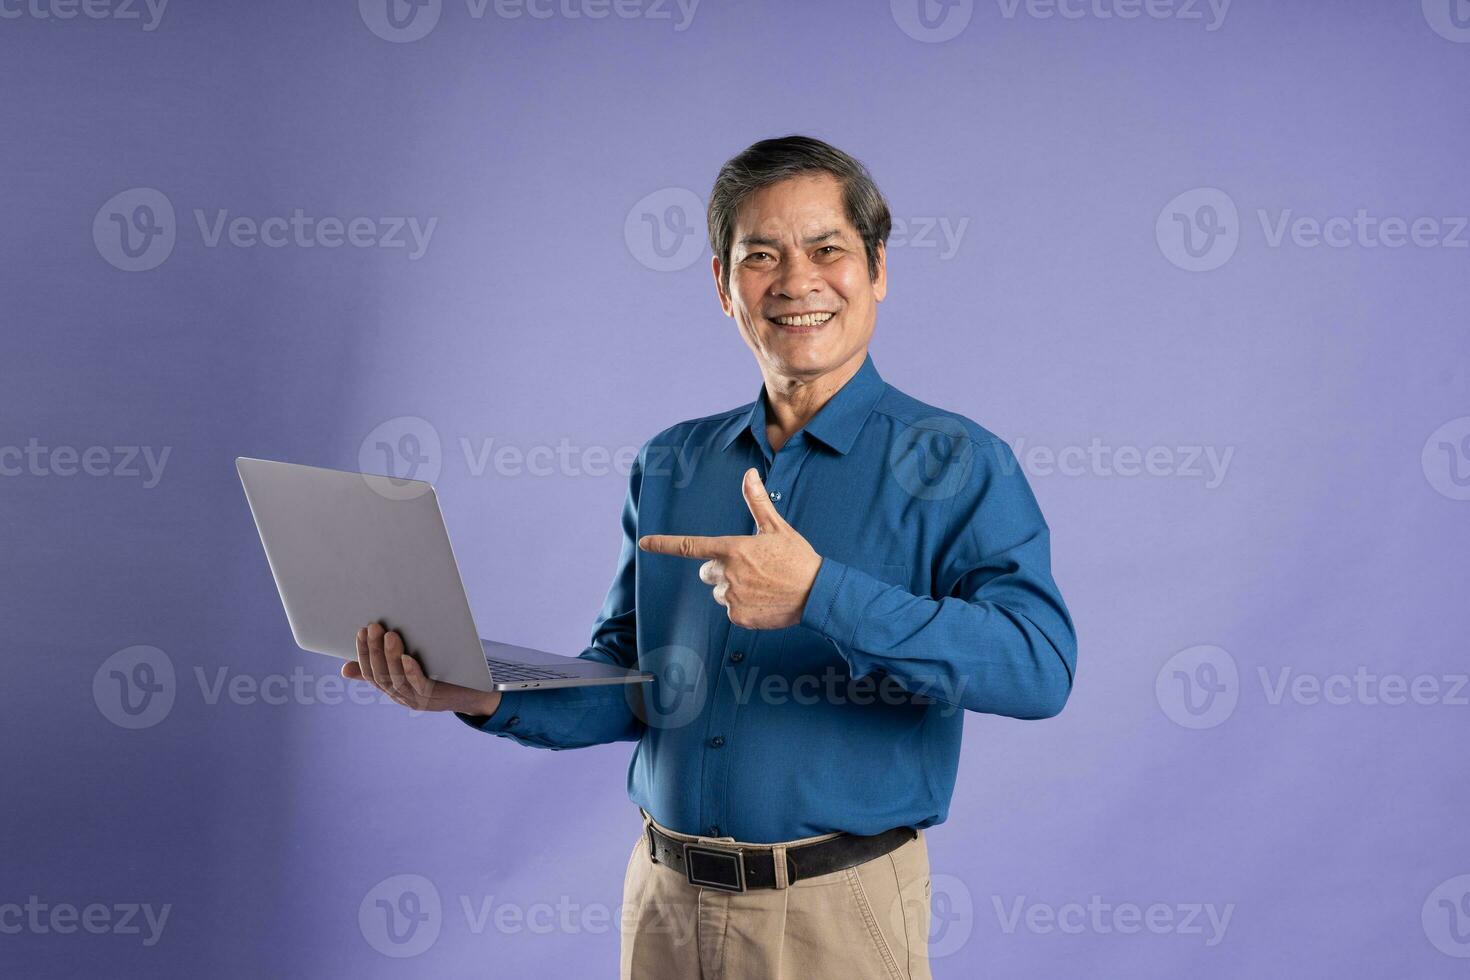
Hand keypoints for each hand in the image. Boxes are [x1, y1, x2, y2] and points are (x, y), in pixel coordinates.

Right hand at [344, 622, 501, 715]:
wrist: (475, 693)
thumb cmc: (442, 674)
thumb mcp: (411, 667)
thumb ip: (387, 663)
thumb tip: (347, 667)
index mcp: (393, 688)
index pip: (370, 673)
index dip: (363, 652)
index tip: (361, 630)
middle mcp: (402, 696)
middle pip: (381, 675)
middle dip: (374, 650)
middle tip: (373, 627)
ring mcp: (418, 699)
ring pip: (397, 680)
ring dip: (391, 657)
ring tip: (390, 635)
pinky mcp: (436, 697)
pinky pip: (419, 686)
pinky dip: (411, 672)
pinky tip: (408, 657)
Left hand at [638, 468, 821, 629]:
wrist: (817, 593)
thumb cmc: (797, 558)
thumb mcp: (777, 527)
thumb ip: (757, 502)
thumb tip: (750, 473)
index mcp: (733, 549)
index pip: (690, 546)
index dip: (664, 544)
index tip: (644, 543)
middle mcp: (728, 573)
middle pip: (707, 572)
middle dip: (722, 569)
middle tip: (752, 569)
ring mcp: (732, 597)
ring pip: (720, 593)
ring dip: (734, 589)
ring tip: (762, 586)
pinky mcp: (739, 617)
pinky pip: (732, 611)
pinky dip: (745, 607)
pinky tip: (765, 601)